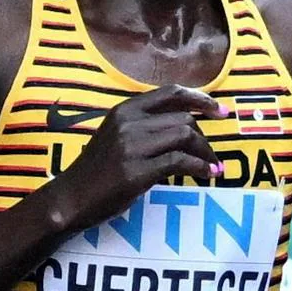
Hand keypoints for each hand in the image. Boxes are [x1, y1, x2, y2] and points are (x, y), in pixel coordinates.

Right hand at [47, 84, 226, 231]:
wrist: (71, 198)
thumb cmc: (97, 170)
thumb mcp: (117, 136)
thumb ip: (144, 125)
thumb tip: (186, 125)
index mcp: (125, 109)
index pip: (171, 92)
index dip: (201, 98)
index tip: (220, 110)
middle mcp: (129, 122)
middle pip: (183, 117)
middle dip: (204, 137)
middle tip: (212, 154)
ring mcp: (132, 145)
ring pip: (185, 135)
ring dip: (205, 152)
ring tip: (213, 166)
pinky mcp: (136, 170)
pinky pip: (180, 161)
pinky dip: (199, 167)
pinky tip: (206, 174)